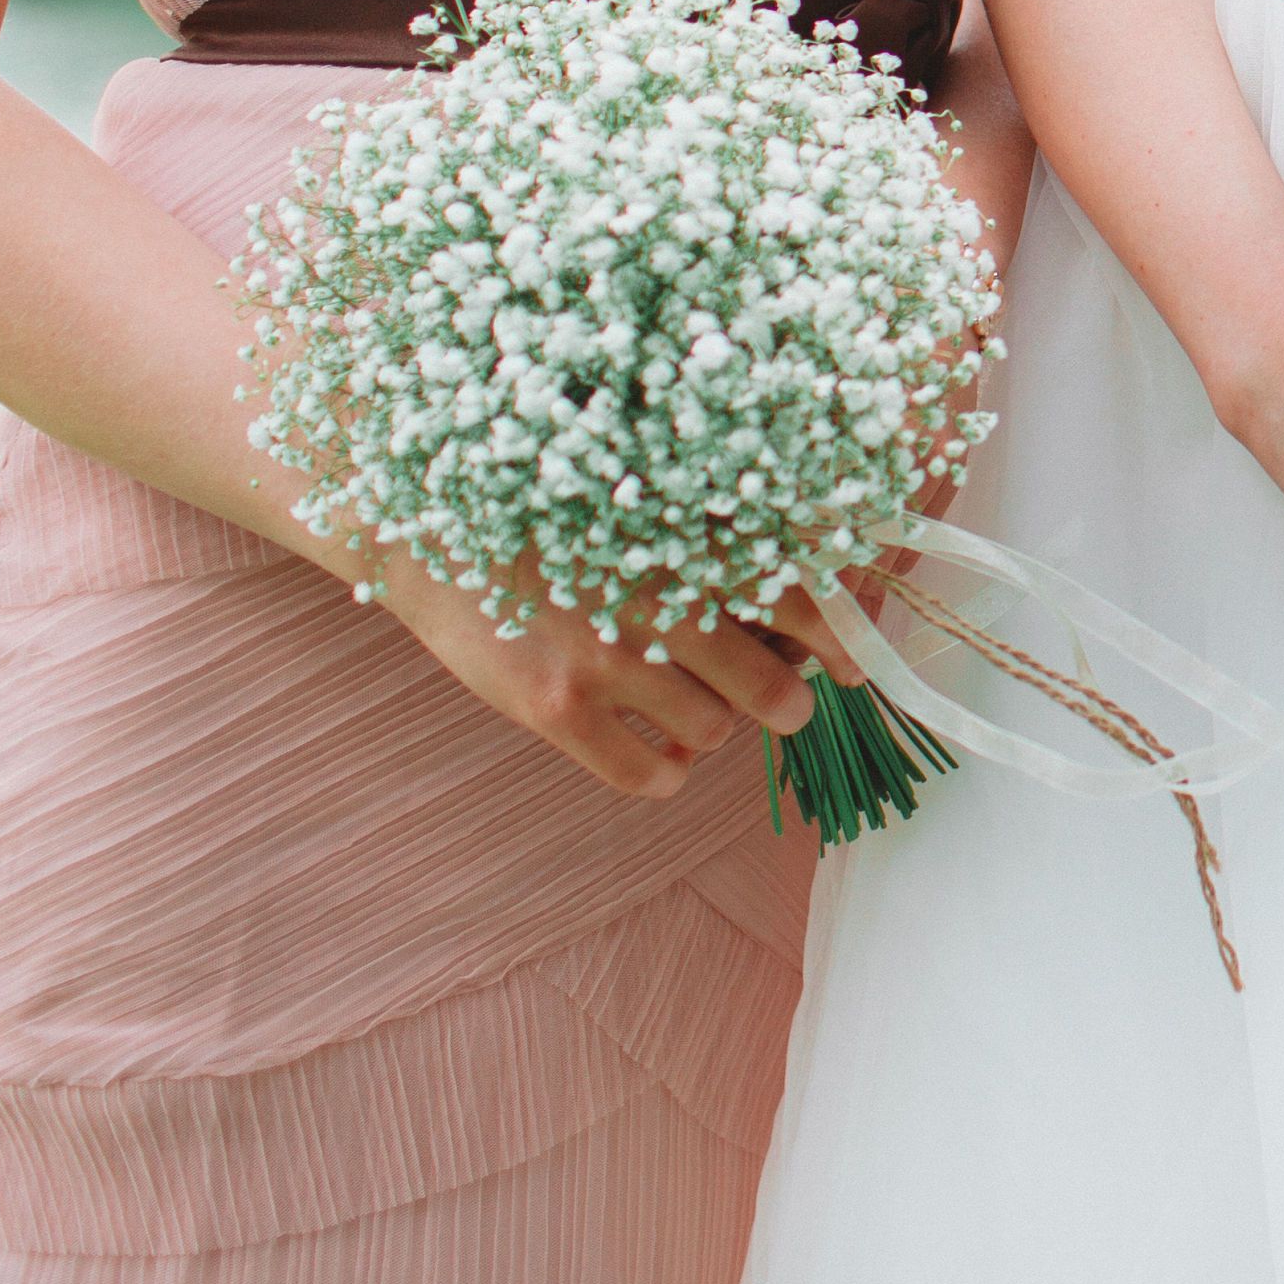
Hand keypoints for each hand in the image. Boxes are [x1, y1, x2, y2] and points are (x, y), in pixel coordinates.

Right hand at [375, 553, 821, 798]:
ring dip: (712, 727)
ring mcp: (605, 659)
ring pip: (713, 732)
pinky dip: (666, 771)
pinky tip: (658, 751)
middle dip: (786, 703)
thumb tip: (793, 610)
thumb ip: (709, 551)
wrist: (429, 531)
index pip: (799, 603)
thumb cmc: (546, 516)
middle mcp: (658, 603)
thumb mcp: (639, 509)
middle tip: (782, 702)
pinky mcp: (554, 709)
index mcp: (687, 545)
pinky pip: (647, 775)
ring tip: (686, 704)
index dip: (840, 641)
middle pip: (770, 689)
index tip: (854, 663)